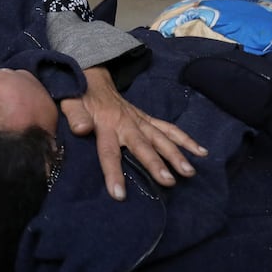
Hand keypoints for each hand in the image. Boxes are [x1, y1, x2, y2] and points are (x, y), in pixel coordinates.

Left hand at [60, 66, 207, 200]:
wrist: (92, 77)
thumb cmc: (79, 96)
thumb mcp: (70, 104)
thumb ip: (75, 117)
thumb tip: (81, 130)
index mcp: (106, 125)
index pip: (109, 152)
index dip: (113, 173)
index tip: (119, 195)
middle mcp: (127, 123)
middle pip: (143, 146)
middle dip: (156, 163)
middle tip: (169, 181)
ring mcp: (140, 120)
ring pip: (161, 138)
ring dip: (176, 154)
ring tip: (189, 172)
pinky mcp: (148, 119)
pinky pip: (169, 129)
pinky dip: (185, 139)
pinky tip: (201, 152)